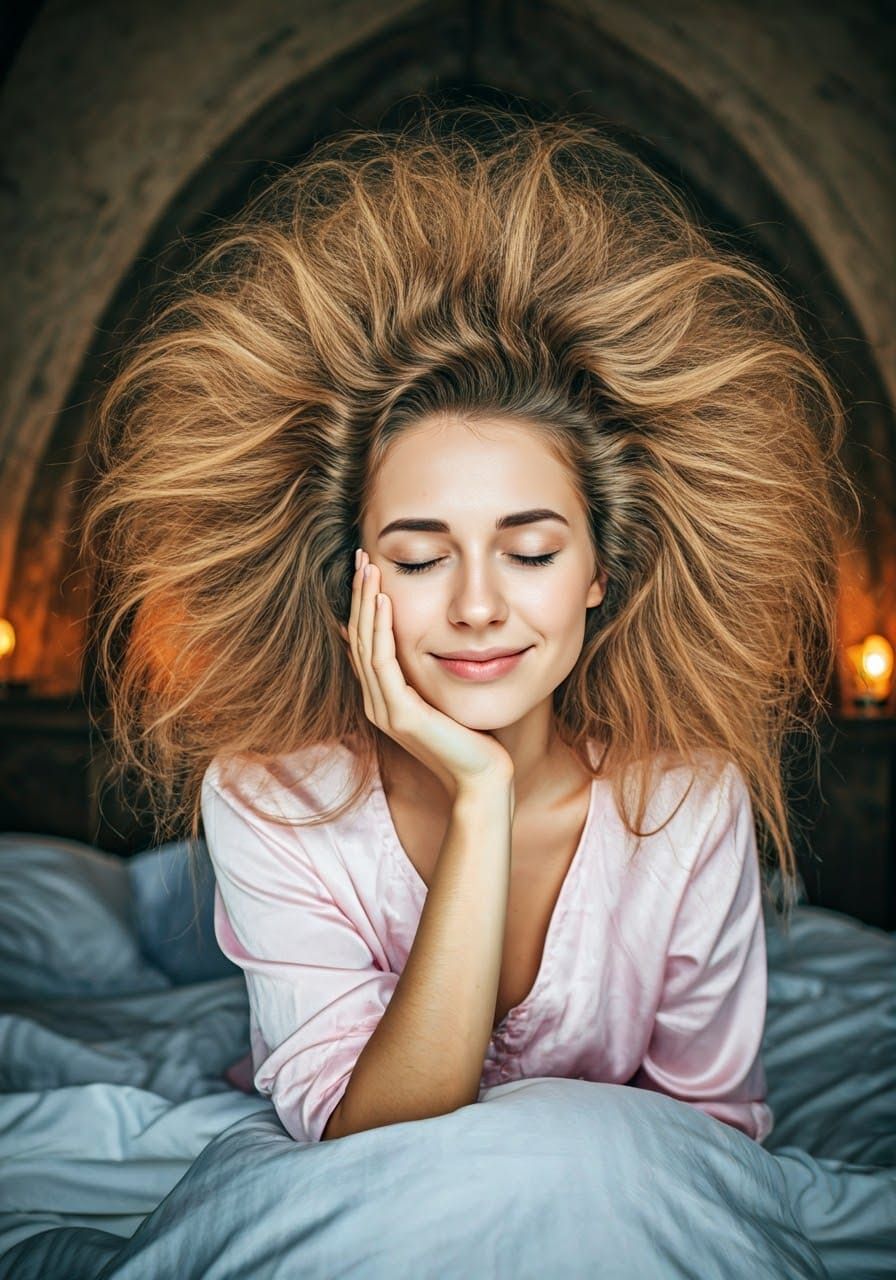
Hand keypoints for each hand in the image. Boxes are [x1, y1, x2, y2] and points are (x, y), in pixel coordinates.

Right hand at [339, 549, 514, 799]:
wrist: (483, 780)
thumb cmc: (474, 739)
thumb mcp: (446, 695)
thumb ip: (431, 672)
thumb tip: (434, 641)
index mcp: (384, 698)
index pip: (364, 642)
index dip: (362, 605)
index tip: (367, 569)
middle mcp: (377, 703)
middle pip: (358, 638)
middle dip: (359, 595)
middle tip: (360, 556)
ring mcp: (385, 710)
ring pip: (365, 645)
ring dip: (365, 603)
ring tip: (367, 568)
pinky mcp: (401, 715)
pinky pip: (383, 663)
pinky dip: (382, 629)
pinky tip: (385, 601)